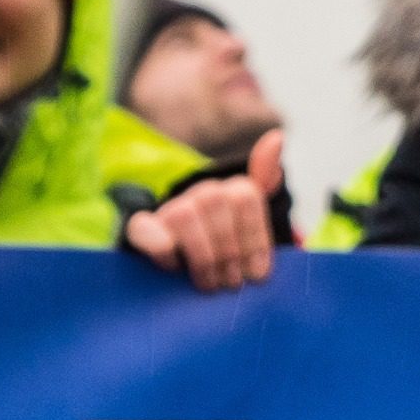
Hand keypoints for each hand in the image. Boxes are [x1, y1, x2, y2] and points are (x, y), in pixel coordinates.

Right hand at [124, 130, 282, 292]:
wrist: (187, 267)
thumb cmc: (229, 248)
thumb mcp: (255, 225)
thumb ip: (266, 180)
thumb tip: (276, 136)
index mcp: (231, 191)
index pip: (246, 195)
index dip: (255, 237)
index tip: (258, 273)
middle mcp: (202, 194)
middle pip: (217, 203)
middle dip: (230, 250)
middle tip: (232, 283)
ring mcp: (172, 208)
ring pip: (185, 215)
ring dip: (202, 255)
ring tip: (210, 283)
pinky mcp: (144, 228)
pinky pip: (145, 228)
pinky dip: (161, 246)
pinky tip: (174, 267)